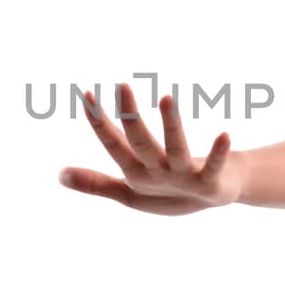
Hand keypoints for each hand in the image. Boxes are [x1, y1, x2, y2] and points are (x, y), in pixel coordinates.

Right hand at [58, 82, 238, 215]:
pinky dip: (220, 152)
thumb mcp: (128, 190)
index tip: (86, 95)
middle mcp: (157, 175)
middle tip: (123, 85)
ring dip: (172, 125)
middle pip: (142, 143)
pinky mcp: (210, 182)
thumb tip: (58, 173)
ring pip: (176, 150)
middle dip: (131, 117)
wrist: (211, 199)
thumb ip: (95, 182)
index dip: (99, 123)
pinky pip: (215, 165)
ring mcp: (184, 179)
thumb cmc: (167, 191)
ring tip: (168, 97)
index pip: (114, 145)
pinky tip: (225, 134)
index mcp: (136, 173)